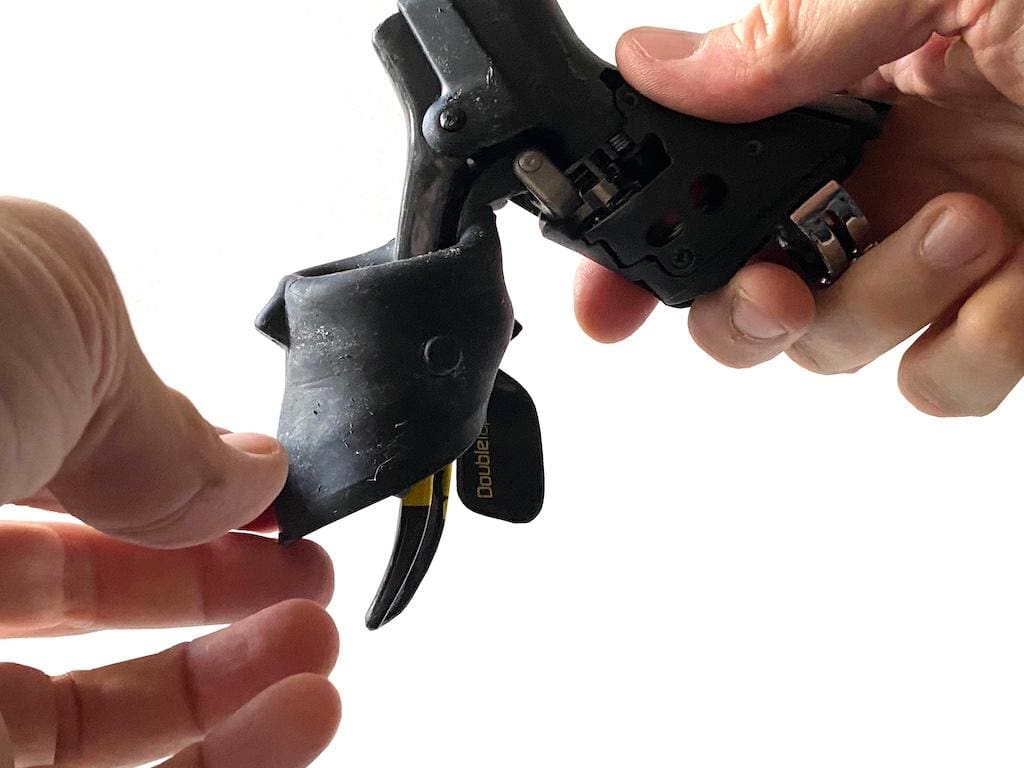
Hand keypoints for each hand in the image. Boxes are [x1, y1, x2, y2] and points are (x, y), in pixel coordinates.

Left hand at [0, 198, 340, 765]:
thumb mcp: (57, 316)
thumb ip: (160, 414)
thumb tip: (247, 472)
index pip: (68, 489)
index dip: (186, 501)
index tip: (280, 514)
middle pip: (86, 604)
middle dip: (224, 596)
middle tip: (310, 592)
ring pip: (90, 719)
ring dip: (231, 688)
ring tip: (319, 660)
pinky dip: (214, 761)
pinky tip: (292, 716)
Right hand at [576, 0, 1023, 416]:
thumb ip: (791, 35)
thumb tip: (654, 65)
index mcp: (841, 100)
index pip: (702, 182)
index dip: (638, 247)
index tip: (605, 303)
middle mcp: (871, 184)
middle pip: (744, 295)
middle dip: (743, 313)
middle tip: (781, 289)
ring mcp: (932, 256)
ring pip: (834, 346)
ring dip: (887, 304)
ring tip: (968, 226)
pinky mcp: (1003, 314)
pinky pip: (940, 385)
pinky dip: (970, 354)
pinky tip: (1017, 280)